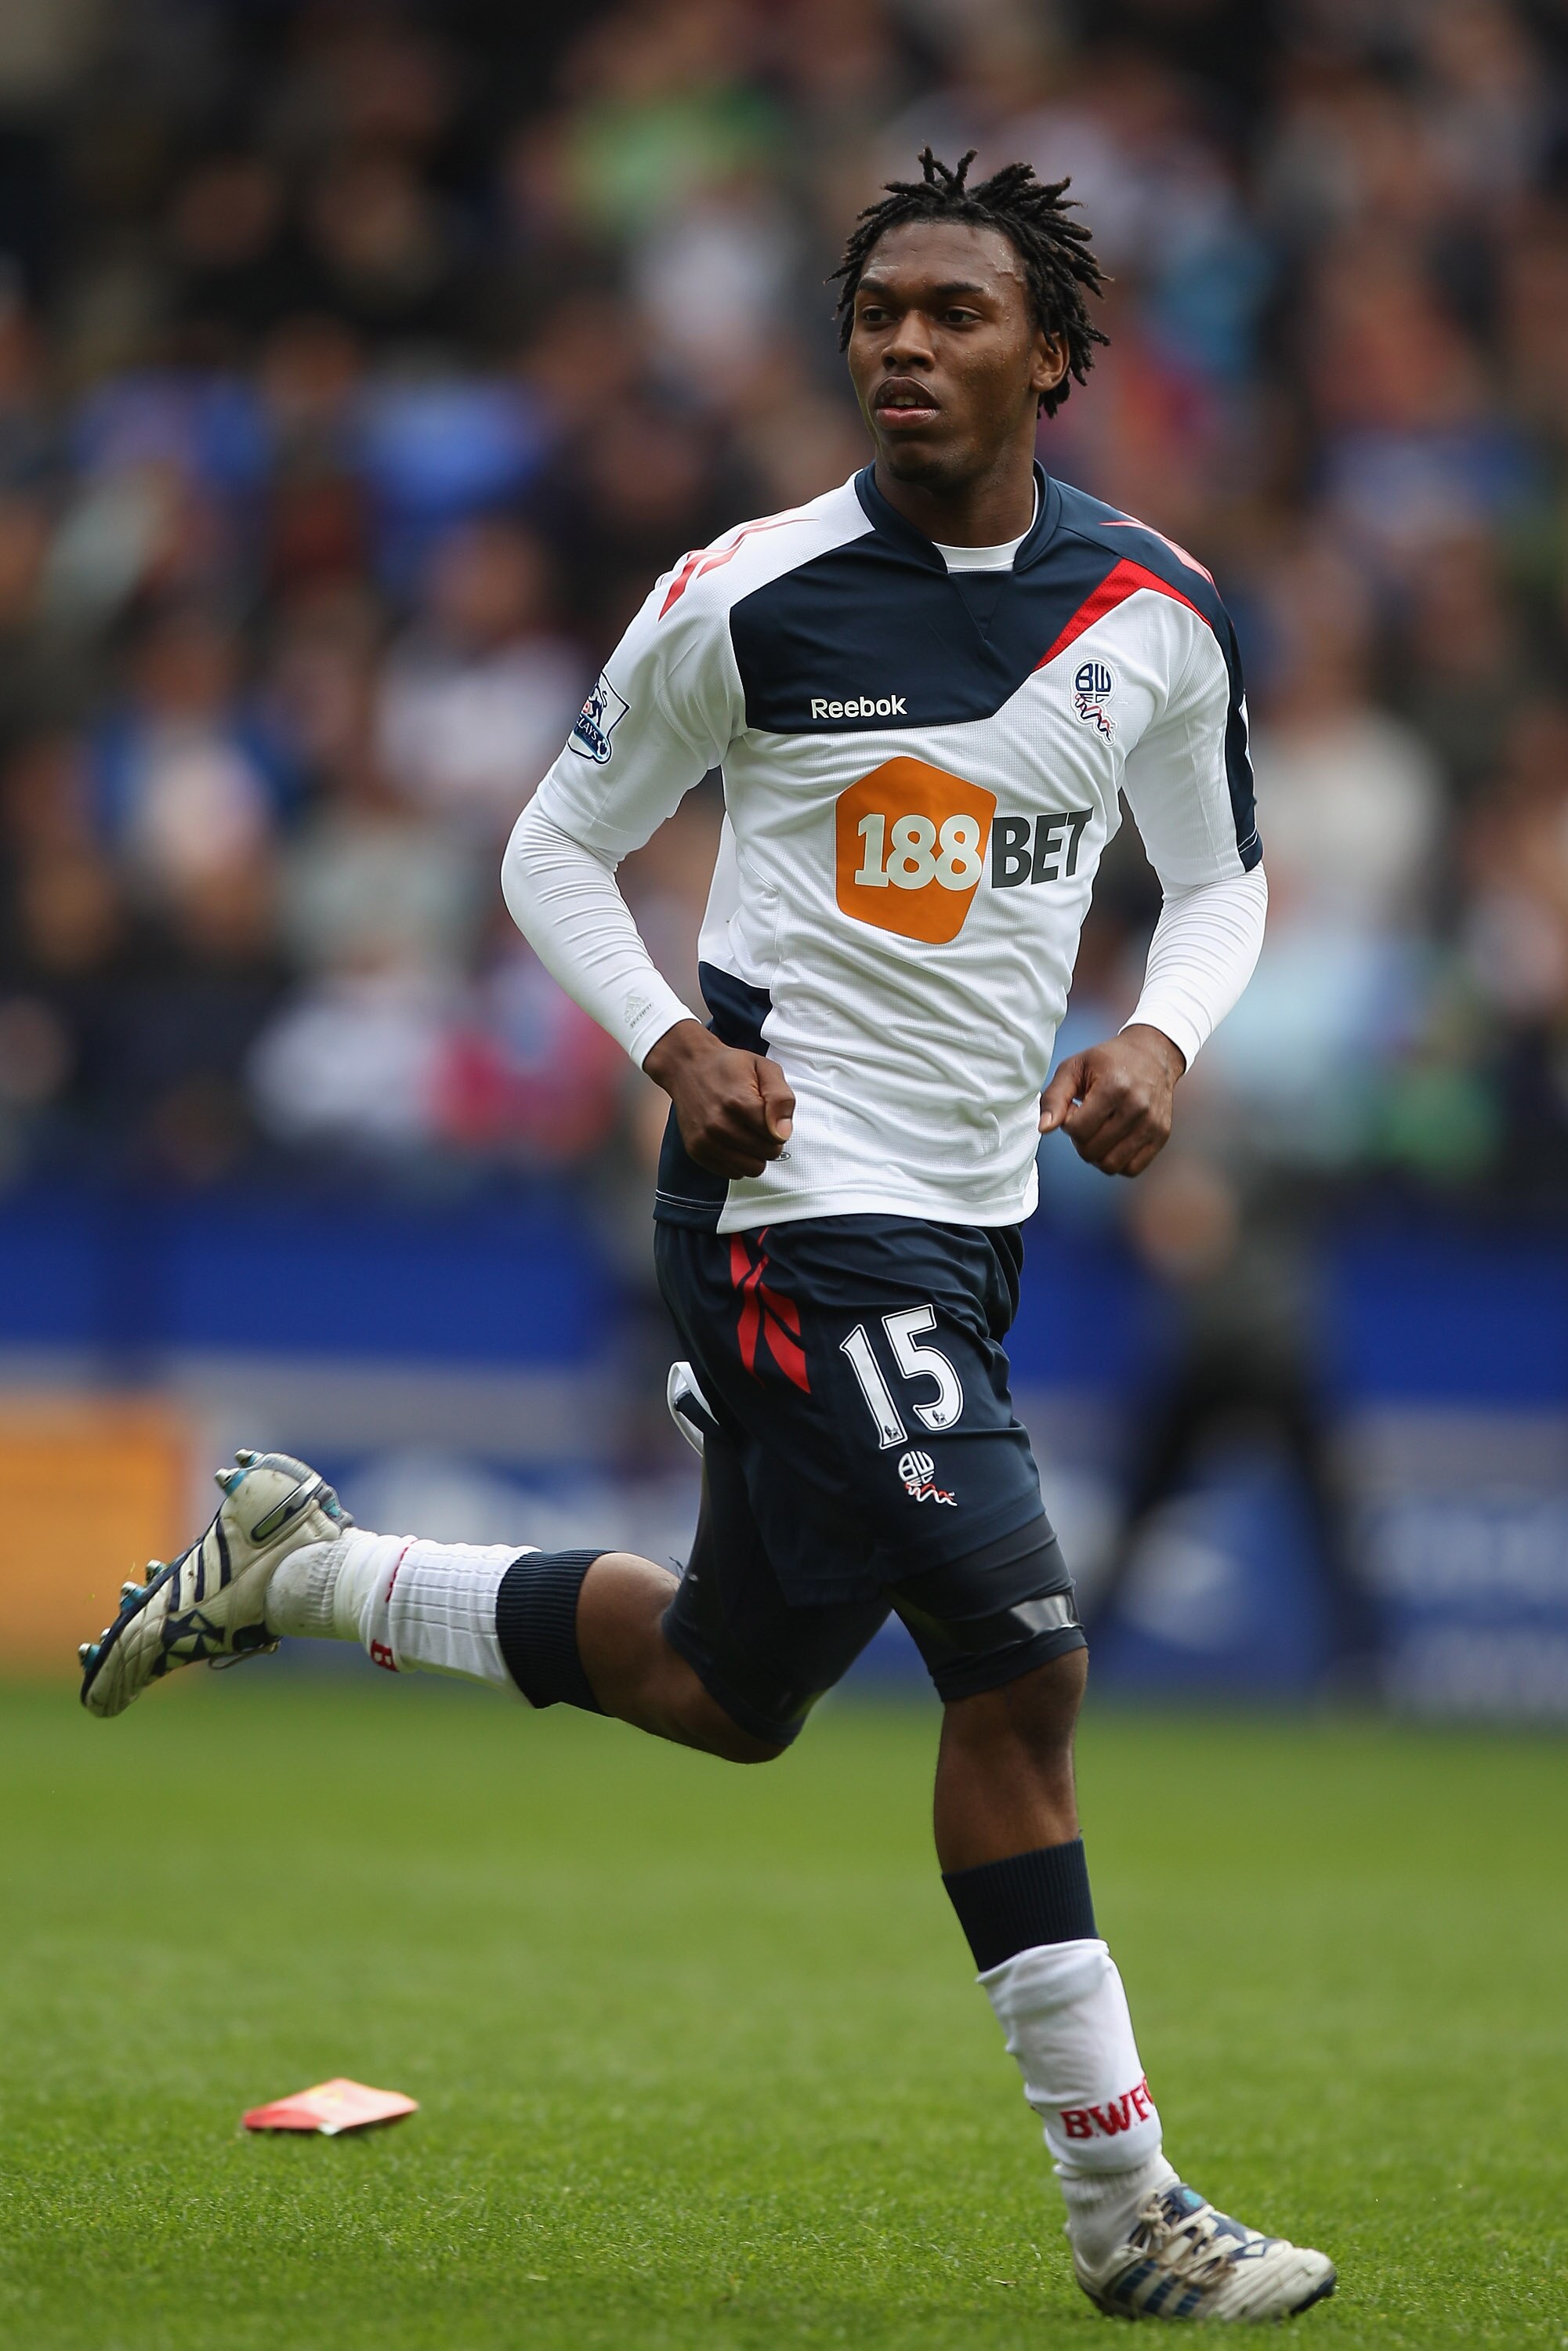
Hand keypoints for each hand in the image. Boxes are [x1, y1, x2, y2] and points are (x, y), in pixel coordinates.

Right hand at [643, 1020, 793, 1179]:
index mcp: (739, 1103)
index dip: (779, 1127)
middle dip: (769, 1141)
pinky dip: (738, 1161)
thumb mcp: (765, 1069)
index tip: (769, 1115)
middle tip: (758, 1123)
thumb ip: (781, 1098)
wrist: (687, 1066)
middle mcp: (719, 1125)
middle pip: (766, 1154)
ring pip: (751, 1169)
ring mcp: (705, 1141)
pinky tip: (733, 1141)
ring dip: (755, 1155)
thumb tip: (782, 1132)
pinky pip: (732, 1173)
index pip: (777, 1137)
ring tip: (748, 1134)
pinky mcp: (696, 1151)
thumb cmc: (729, 1067)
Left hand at [1038, 1024, 1184, 1177]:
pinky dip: (1117, 1161)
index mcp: (1114, 1087)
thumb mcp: (1074, 1068)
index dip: (1068, 1123)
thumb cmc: (1108, 1060)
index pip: (1077, 1130)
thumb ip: (1054, 1098)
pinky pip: (1132, 1169)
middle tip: (1086, 1121)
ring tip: (1099, 1132)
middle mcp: (1137, 1107)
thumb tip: (1044, 1128)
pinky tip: (1114, 1141)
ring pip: (1111, 1165)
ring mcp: (1152, 1124)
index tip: (1076, 1109)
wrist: (1153, 1053)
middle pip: (1092, 1151)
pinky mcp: (1162, 1135)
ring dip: (1097, 1154)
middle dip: (1080, 1140)